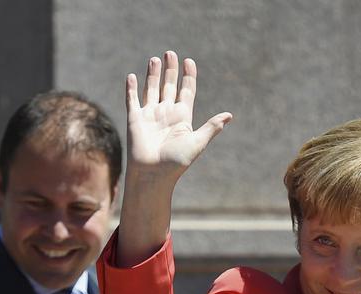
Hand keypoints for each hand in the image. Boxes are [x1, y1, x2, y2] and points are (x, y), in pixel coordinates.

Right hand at [125, 50, 231, 180]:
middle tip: (170, 53)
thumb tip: (229, 115)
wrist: (154, 174)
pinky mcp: (135, 119)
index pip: (186, 92)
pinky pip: (132, 100)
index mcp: (182, 117)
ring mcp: (150, 115)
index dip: (188, 76)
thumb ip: (211, 127)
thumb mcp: (197, 142)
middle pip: (169, 86)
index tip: (189, 61)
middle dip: (170, 70)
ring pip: (151, 89)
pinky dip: (132, 88)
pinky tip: (132, 76)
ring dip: (152, 74)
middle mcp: (166, 114)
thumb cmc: (177, 162)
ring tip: (155, 59)